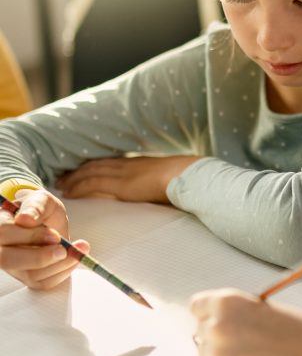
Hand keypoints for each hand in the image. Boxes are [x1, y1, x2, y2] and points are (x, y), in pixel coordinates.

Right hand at [0, 188, 89, 288]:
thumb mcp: (42, 200)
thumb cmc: (42, 210)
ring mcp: (14, 266)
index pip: (4, 233)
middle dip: (39, 257)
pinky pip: (44, 283)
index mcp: (0, 225)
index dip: (30, 236)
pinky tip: (74, 259)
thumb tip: (25, 219)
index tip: (55, 235)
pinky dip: (63, 272)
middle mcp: (2, 248)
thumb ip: (36, 205)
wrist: (50, 223)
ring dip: (58, 265)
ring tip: (77, 251)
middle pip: (7, 260)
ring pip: (29, 275)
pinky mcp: (29, 277)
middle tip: (63, 249)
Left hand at [57, 155, 200, 203]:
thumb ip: (156, 183)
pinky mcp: (121, 184)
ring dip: (74, 179)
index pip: (109, 162)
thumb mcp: (167, 179)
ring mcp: (123, 173)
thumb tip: (157, 190)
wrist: (186, 176)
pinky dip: (79, 187)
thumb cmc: (182, 180)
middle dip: (77, 171)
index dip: (92, 166)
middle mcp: (127, 165)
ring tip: (61, 185)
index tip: (80, 170)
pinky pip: (94, 183)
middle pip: (95, 165)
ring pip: (90, 173)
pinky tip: (70, 192)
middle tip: (62, 177)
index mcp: (138, 163)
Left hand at [190, 289, 301, 355]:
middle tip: (246, 340)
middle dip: (219, 334)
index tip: (219, 319)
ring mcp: (218, 355)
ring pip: (205, 353)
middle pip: (201, 330)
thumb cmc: (295, 329)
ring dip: (221, 355)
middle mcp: (216, 327)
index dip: (210, 312)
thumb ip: (233, 311)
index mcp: (226, 302)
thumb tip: (212, 321)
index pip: (197, 306)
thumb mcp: (260, 306)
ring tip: (250, 355)